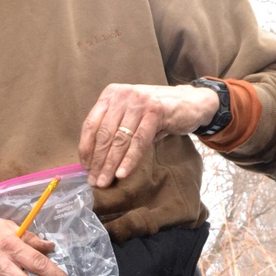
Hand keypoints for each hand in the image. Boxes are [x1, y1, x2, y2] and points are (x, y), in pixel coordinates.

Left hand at [78, 83, 218, 187]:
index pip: (91, 124)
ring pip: (120, 140)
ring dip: (111, 164)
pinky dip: (129, 160)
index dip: (87, 149)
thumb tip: (96, 160)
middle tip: (95, 181)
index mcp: (111, 94)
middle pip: (104, 134)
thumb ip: (114, 129)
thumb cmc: (156, 113)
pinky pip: (138, 141)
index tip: (86, 168)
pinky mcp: (155, 111)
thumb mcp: (130, 115)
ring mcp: (139, 102)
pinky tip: (122, 174)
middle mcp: (122, 95)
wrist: (189, 102)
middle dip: (98, 161)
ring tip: (105, 181)